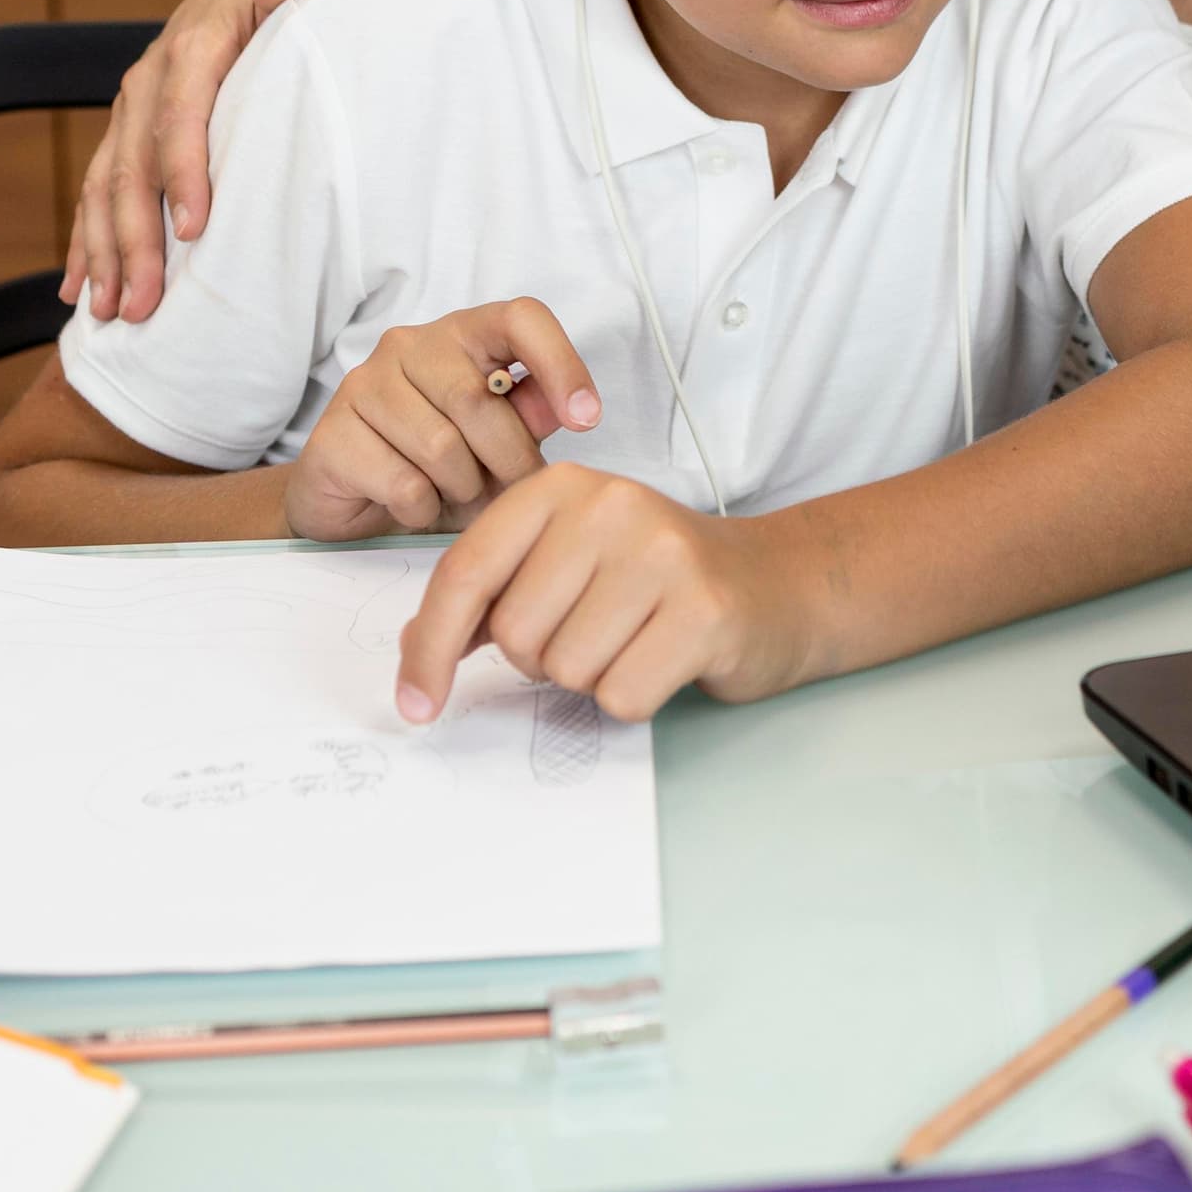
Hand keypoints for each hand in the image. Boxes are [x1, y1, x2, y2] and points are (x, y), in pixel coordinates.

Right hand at [63, 0, 314, 322]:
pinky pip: (94, 192)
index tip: (194, 232)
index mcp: (191, 51)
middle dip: (135, 241)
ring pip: (104, 188)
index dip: (185, 174)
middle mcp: (146, 82)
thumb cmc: (276, 6)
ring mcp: (127, 110)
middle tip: (144, 303)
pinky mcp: (121, 133)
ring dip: (103, 253)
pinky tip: (77, 292)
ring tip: (111, 312)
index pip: (181, 117)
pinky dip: (84, 242)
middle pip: (133, 167)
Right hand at [282, 300, 605, 542]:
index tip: (586, 419)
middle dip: (507, 461)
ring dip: (461, 489)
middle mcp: (410, 345)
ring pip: (440, 447)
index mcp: (463, 334)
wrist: (357, 508)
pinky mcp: (332, 432)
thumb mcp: (497, 444)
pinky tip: (414, 506)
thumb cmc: (439, 467)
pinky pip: (402, 483)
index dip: (560, 363)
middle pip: (479, 399)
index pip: (520, 318)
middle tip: (503, 489)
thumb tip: (568, 406)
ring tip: (454, 494)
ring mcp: (365, 383)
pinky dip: (422, 510)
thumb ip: (530, 417)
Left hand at [397, 464, 819, 723]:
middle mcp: (610, 506)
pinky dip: (634, 697)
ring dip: (592, 677)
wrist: (776, 583)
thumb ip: (493, 593)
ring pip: (566, 670)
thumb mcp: (569, 560)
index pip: (466, 572)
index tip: (415, 704)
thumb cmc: (657, 579)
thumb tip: (418, 650)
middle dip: (542, 658)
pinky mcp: (703, 612)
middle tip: (596, 631)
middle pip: (514, 633)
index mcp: (562, 487)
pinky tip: (664, 660)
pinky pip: (621, 695)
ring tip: (634, 639)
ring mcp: (662, 554)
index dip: (429, 648)